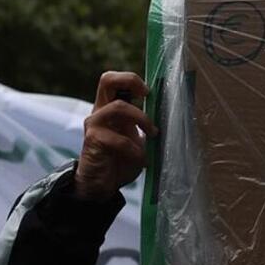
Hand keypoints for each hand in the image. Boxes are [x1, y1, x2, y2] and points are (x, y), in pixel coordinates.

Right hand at [74, 71, 155, 199]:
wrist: (100, 185)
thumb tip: (170, 116)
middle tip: (147, 95)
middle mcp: (101, 112)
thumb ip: (145, 126)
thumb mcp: (138, 140)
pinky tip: (142, 159)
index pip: (114, 81)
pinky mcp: (93, 140)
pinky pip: (117, 139)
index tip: (149, 92)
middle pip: (107, 80)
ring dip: (142, 119)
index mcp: (111, 109)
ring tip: (153, 134)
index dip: (132, 79)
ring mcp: (95, 125)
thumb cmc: (121, 161)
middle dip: (130, 81)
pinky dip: (134, 149)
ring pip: (118, 107)